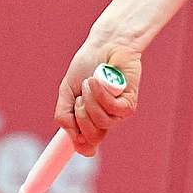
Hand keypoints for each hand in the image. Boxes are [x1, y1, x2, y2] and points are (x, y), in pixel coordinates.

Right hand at [54, 33, 140, 155]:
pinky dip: (102, 94)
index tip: (78, 141)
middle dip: (81, 115)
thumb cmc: (86, 66)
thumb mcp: (66, 92)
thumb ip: (64, 116)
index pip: (87, 144)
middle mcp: (104, 120)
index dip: (82, 146)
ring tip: (91, 81)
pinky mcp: (129, 104)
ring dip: (91, 100)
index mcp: (88, 120)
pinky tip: (98, 80)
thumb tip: (75, 140)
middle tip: (81, 95)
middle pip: (91, 137)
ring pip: (101, 122)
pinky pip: (113, 109)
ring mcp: (117, 113)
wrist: (104, 46)